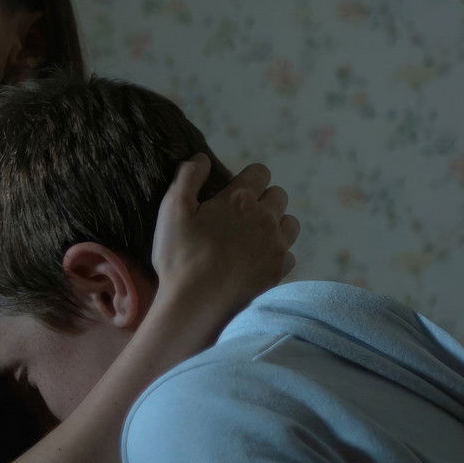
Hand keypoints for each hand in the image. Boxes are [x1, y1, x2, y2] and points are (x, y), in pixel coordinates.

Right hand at [150, 154, 299, 323]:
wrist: (198, 305)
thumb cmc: (181, 256)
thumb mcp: (172, 210)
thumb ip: (187, 177)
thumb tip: (201, 157)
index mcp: (240, 199)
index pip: (260, 172)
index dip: (248, 177)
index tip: (235, 189)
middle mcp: (265, 218)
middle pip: (279, 195)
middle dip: (264, 199)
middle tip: (240, 216)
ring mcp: (277, 246)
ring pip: (290, 223)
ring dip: (276, 224)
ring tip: (254, 237)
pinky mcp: (280, 272)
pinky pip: (290, 254)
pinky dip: (279, 254)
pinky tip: (259, 261)